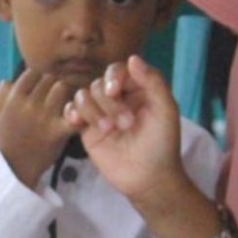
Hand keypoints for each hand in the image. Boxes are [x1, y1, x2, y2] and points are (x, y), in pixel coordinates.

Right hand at [0, 70, 75, 188]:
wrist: (15, 167)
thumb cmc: (7, 139)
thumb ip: (1, 96)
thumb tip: (6, 79)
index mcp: (14, 98)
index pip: (32, 73)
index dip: (40, 76)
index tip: (43, 84)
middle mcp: (29, 104)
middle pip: (50, 79)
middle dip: (55, 83)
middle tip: (59, 92)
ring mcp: (44, 117)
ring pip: (63, 88)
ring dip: (67, 92)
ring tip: (68, 100)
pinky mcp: (58, 130)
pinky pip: (73, 113)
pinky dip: (79, 111)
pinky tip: (79, 113)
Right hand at [65, 56, 184, 202]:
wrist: (148, 179)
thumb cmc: (161, 144)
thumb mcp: (165, 110)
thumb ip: (153, 82)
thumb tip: (133, 58)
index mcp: (137, 90)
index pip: (118, 71)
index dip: (114, 77)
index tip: (115, 91)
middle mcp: (118, 98)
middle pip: (99, 84)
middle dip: (109, 102)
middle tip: (125, 124)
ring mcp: (101, 113)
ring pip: (83, 95)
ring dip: (93, 110)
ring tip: (108, 130)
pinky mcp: (87, 130)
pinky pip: (71, 112)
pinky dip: (72, 114)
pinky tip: (79, 124)